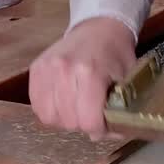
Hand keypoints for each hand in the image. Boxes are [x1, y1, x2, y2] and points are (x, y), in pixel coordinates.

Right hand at [29, 18, 135, 139]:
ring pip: (49, 117)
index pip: (88, 120)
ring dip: (64, 119)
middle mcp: (64, 70)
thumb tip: (103, 135)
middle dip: (82, 124)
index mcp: (90, 73)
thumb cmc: (115, 55)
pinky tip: (62, 103)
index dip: (98, 128)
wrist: (98, 28)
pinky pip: (36, 105)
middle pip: (68, 121)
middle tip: (91, 114)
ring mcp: (46, 69)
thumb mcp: (128, 81)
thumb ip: (119, 111)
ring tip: (75, 109)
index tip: (103, 123)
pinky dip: (49, 110)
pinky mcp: (35, 69)